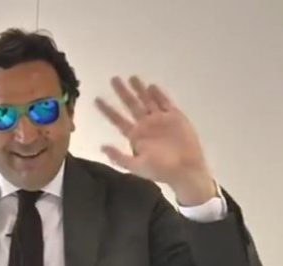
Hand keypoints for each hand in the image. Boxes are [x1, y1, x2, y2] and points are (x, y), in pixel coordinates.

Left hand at [95, 76, 216, 205]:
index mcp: (135, 135)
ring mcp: (160, 119)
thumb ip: (119, 157)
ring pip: (147, 100)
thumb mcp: (136, 166)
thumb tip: (102, 147)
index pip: (118, 120)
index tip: (96, 100)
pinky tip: (151, 86)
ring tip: (131, 77)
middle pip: (131, 105)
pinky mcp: (175, 117)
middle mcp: (146, 125)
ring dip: (140, 89)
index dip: (108, 110)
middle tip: (114, 79)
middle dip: (123, 92)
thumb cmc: (160, 170)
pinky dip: (158, 95)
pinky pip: (165, 102)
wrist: (186, 170)